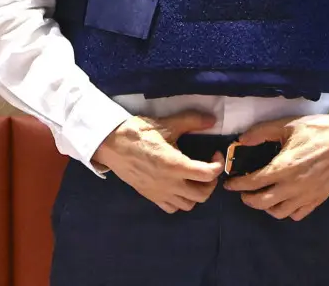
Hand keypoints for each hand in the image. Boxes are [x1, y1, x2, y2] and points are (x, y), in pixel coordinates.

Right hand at [92, 111, 224, 213]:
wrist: (109, 144)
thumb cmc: (137, 133)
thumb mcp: (164, 124)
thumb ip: (190, 121)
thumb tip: (212, 119)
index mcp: (175, 165)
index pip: (208, 174)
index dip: (218, 164)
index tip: (213, 154)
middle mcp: (170, 183)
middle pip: (203, 194)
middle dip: (210, 182)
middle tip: (206, 167)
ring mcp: (160, 192)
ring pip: (189, 204)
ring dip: (196, 193)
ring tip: (193, 178)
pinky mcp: (150, 196)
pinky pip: (172, 208)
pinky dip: (180, 201)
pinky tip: (177, 187)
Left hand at [223, 114, 328, 220]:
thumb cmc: (317, 130)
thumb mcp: (287, 125)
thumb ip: (261, 132)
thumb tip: (241, 140)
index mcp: (284, 167)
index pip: (253, 182)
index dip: (237, 184)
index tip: (229, 183)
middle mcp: (294, 186)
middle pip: (262, 202)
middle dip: (247, 198)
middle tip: (243, 191)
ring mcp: (307, 195)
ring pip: (279, 212)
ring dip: (266, 206)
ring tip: (261, 195)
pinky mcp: (318, 199)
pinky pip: (297, 214)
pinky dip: (285, 211)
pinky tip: (282, 200)